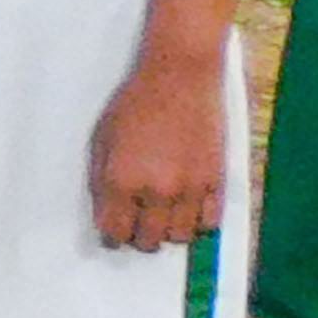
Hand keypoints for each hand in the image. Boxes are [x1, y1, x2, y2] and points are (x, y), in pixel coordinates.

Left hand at [89, 46, 227, 249]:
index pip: (115, 232)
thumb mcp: (101, 139)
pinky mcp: (216, 179)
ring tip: (165, 216)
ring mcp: (189, 188)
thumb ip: (101, 180)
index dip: (112, 236)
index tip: (114, 232)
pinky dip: (199, 222)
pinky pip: (210, 222)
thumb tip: (105, 212)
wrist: (179, 76)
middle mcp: (155, 191)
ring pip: (180, 237)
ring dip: (169, 232)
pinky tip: (189, 209)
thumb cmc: (134, 103)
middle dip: (139, 237)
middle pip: (148, 241)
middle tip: (139, 223)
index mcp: (120, 181)